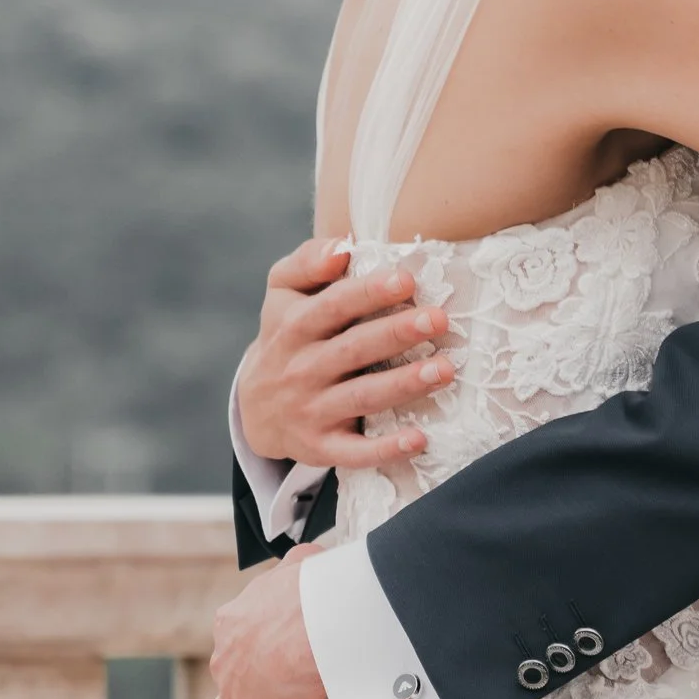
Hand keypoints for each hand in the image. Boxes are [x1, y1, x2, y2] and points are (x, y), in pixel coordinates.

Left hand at [211, 543, 327, 698]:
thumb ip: (299, 565)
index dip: (260, 645)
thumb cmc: (314, 592)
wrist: (316, 624)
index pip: (240, 638)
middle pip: (233, 674)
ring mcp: (234, 698)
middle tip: (285, 682)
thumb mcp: (302, 564)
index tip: (280, 648)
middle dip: (252, 678)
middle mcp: (226, 657)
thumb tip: (310, 557)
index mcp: (235, 620)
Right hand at [239, 238, 452, 467]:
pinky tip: (419, 439)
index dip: (368, 293)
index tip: (407, 279)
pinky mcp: (321, 447)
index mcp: (293, 326)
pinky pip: (354, 451)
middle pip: (353, 349)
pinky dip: (385, 448)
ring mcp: (311, 410)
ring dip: (403, 384)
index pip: (332, 306)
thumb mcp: (282, 292)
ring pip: (361, 397)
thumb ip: (307, 261)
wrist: (254, 408)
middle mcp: (301, 369)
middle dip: (396, 333)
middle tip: (439, 319)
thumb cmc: (286, 335)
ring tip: (444, 369)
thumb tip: (342, 247)